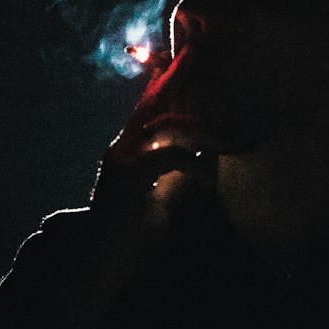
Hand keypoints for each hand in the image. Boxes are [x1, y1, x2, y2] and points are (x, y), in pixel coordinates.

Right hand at [89, 46, 217, 271]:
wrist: (97, 268)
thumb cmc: (128, 241)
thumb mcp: (161, 204)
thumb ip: (177, 181)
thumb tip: (204, 163)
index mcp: (130, 150)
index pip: (154, 107)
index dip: (170, 82)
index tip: (189, 59)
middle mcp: (122, 147)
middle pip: (157, 102)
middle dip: (184, 81)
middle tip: (208, 62)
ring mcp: (120, 159)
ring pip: (167, 126)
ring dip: (202, 130)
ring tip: (230, 142)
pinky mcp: (124, 178)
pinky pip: (169, 157)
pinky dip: (195, 166)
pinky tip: (207, 183)